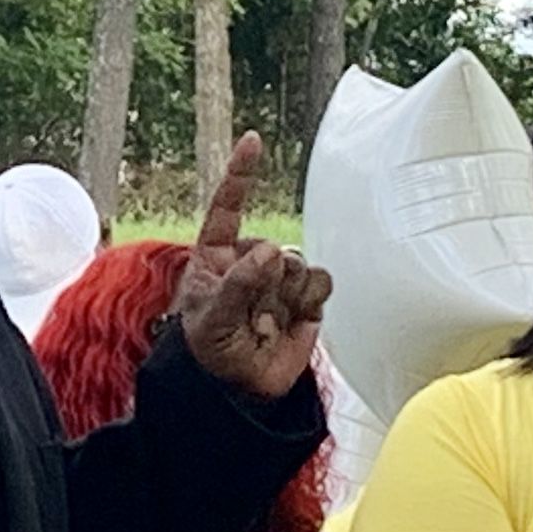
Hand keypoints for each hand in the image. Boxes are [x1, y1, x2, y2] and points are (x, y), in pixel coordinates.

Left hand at [177, 133, 331, 399]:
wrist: (239, 390)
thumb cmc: (212, 350)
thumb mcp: (212, 318)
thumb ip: (240, 283)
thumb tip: (272, 250)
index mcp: (218, 255)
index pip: (228, 208)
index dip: (241, 174)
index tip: (252, 141)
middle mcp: (252, 261)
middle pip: (275, 248)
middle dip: (268, 281)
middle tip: (250, 316)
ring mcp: (281, 280)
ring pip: (301, 266)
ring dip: (287, 296)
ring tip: (267, 323)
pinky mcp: (306, 300)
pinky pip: (320, 284)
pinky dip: (309, 302)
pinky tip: (293, 319)